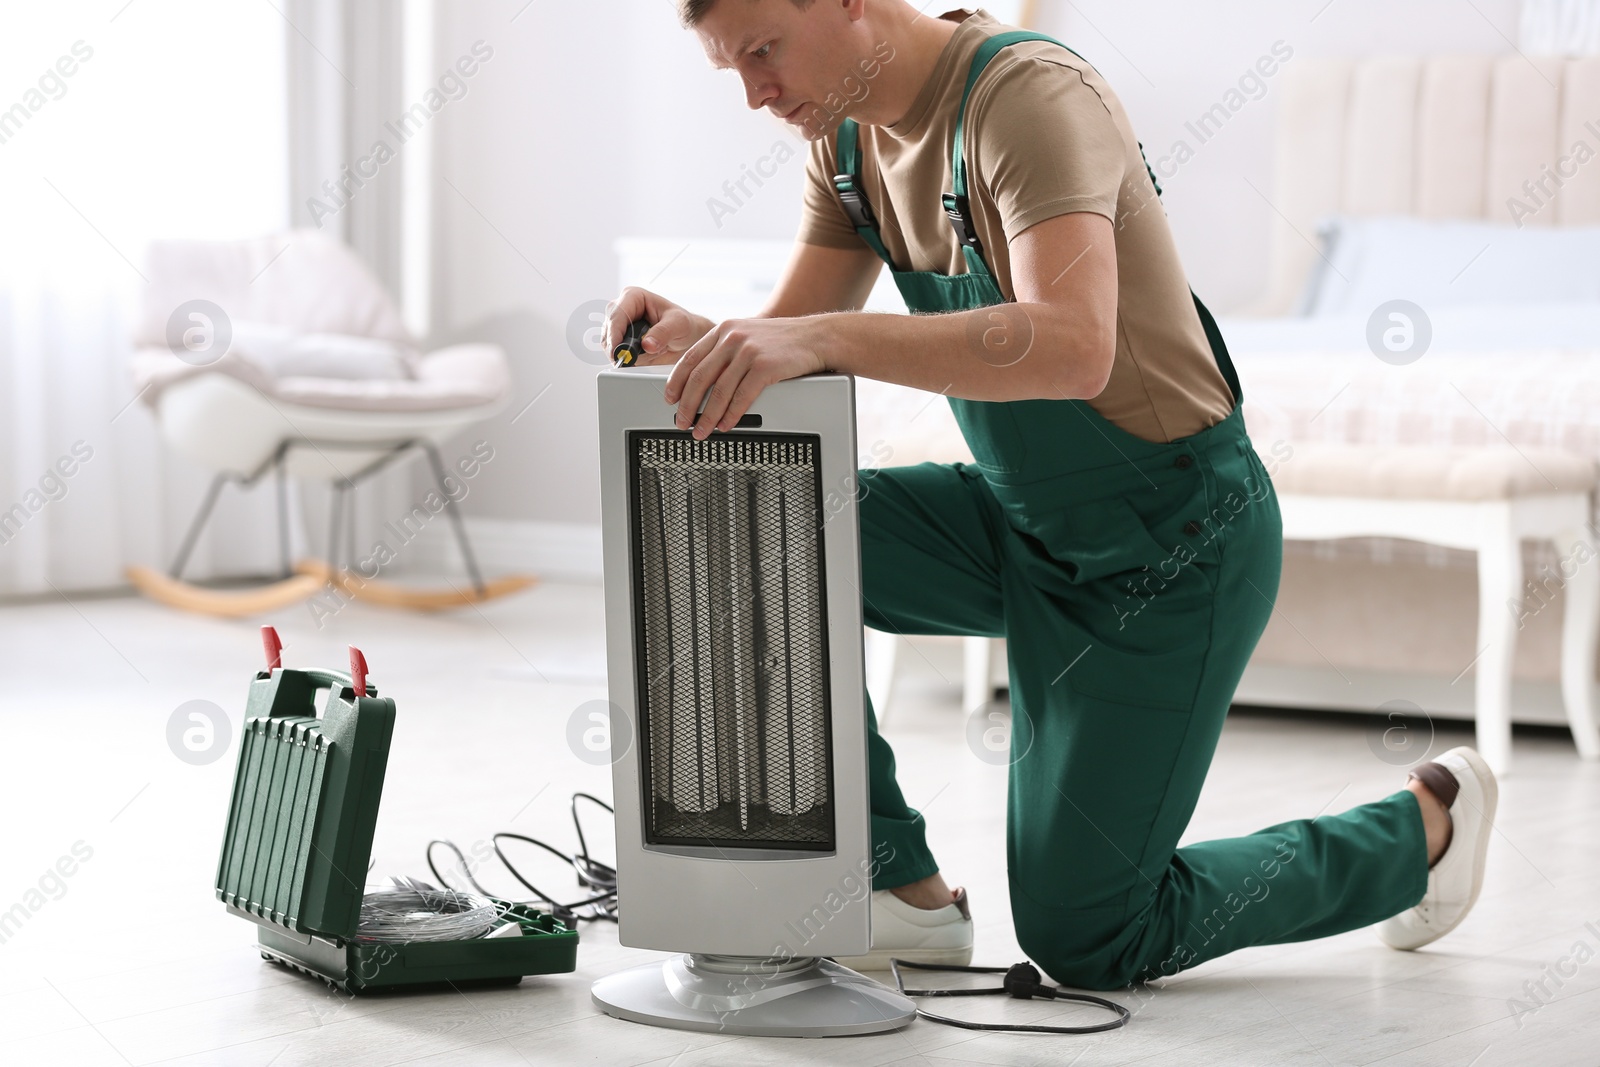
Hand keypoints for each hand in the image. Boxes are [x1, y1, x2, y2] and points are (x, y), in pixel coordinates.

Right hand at [602, 287, 713, 366]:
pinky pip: (614, 352)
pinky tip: (640, 359)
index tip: (618, 350)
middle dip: (616, 346)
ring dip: (622, 354)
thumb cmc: (684, 324)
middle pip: (608, 329)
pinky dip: (625, 359)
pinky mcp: (621, 341)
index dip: (615, 333)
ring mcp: (620, 326)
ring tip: (645, 356)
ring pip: (608, 342)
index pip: (617, 314)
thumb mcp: (678, 325)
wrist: (687, 337)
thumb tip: (647, 344)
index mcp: (634, 297)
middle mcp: (623, 309)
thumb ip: (663, 333)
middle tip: (627, 360)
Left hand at [665, 317, 826, 439]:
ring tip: (701, 430)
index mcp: (724, 330)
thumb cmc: (784, 341)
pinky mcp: (765, 366)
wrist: (817, 336)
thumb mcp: (748, 335)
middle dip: (687, 405)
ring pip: (718, 390)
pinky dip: (731, 415)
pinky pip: (742, 397)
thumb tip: (705, 378)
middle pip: (699, 376)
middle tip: (681, 422)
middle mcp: (732, 338)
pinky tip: (725, 425)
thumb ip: (726, 350)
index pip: (690, 358)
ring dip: (707, 416)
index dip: (676, 382)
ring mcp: (748, 351)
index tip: (670, 399)